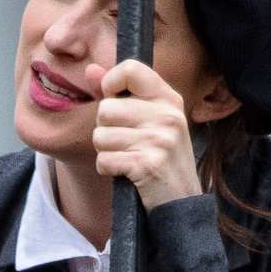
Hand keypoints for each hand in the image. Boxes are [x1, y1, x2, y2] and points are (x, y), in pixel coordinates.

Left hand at [86, 59, 202, 209]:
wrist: (181, 202)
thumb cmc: (160, 158)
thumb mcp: (148, 121)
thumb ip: (117, 94)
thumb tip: (90, 69)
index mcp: (168, 99)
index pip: (131, 69)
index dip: (110, 82)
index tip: (113, 99)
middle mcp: (167, 116)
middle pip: (105, 109)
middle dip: (105, 130)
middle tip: (126, 143)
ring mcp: (159, 140)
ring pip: (100, 136)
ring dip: (106, 152)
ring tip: (128, 158)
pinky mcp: (147, 165)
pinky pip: (104, 160)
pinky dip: (108, 170)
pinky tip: (126, 173)